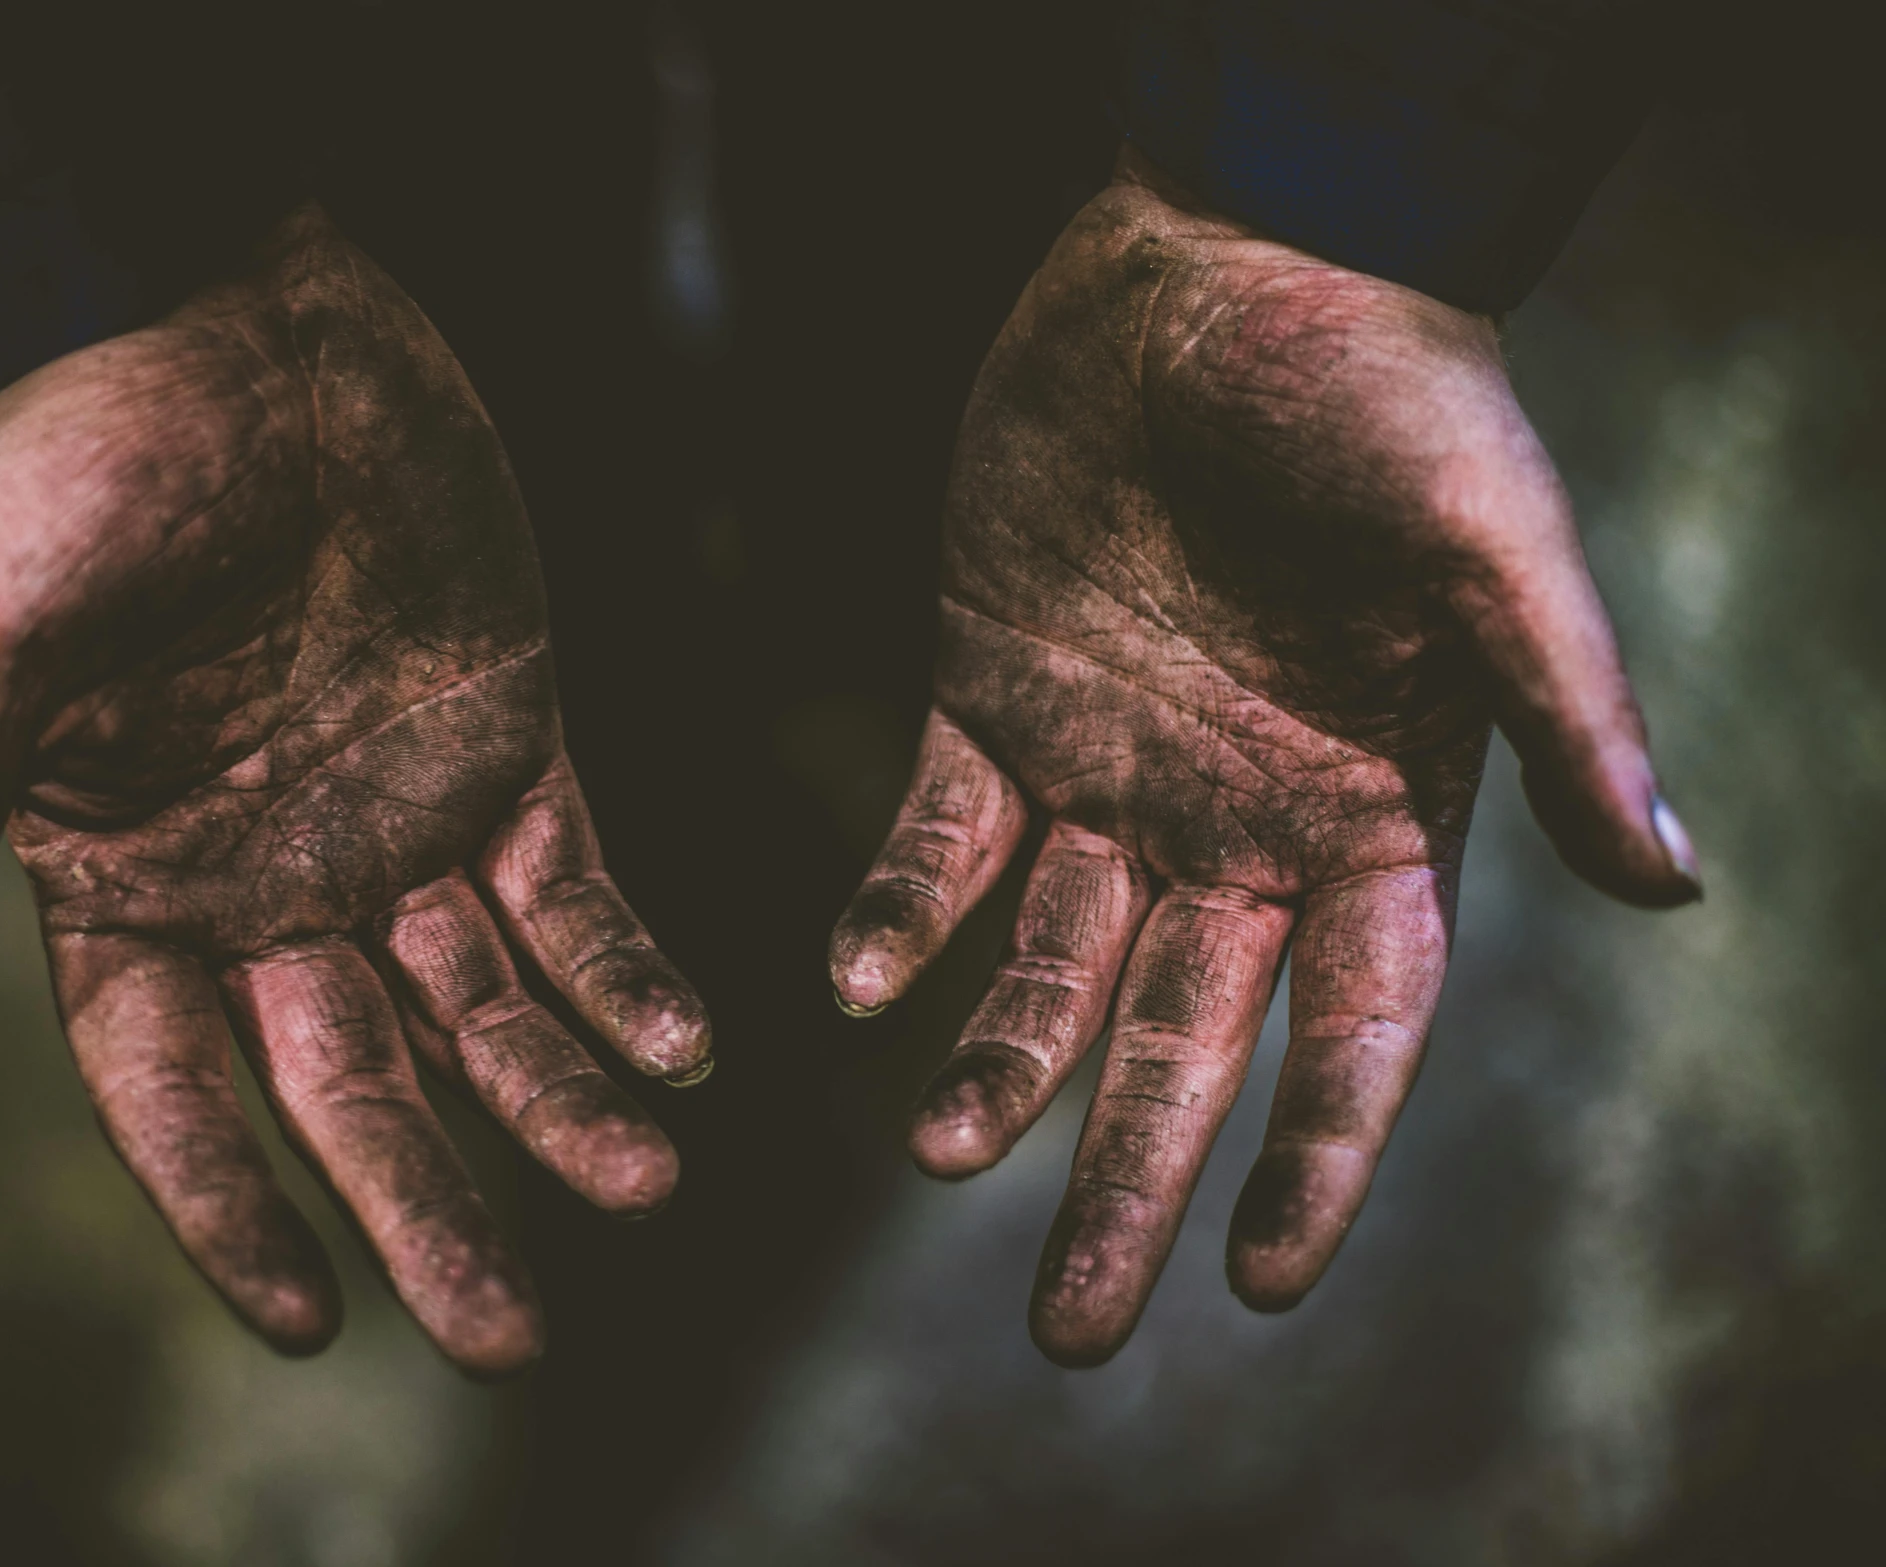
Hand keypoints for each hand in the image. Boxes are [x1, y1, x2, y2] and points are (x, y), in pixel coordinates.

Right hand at [0, 206, 711, 1374]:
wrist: (230, 309)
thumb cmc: (77, 462)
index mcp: (133, 882)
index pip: (173, 1088)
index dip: (227, 1204)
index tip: (307, 1319)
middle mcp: (271, 879)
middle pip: (355, 1082)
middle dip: (432, 1204)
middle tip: (516, 1336)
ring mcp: (398, 821)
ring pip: (486, 1006)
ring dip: (562, 1102)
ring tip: (645, 1186)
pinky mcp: (508, 747)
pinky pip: (574, 888)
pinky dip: (625, 968)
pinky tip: (682, 1046)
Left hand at [829, 149, 1698, 1366]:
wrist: (1219, 259)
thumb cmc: (1384, 391)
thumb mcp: (1491, 546)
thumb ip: (1561, 712)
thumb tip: (1672, 882)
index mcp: (1371, 811)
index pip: (1355, 1028)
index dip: (1318, 1156)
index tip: (1258, 1283)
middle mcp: (1237, 818)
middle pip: (1186, 1038)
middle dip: (1131, 1178)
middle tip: (1068, 1329)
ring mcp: (1109, 768)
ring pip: (1048, 963)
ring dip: (995, 1062)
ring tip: (936, 1152)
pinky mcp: (990, 697)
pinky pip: (941, 836)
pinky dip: (901, 911)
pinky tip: (856, 985)